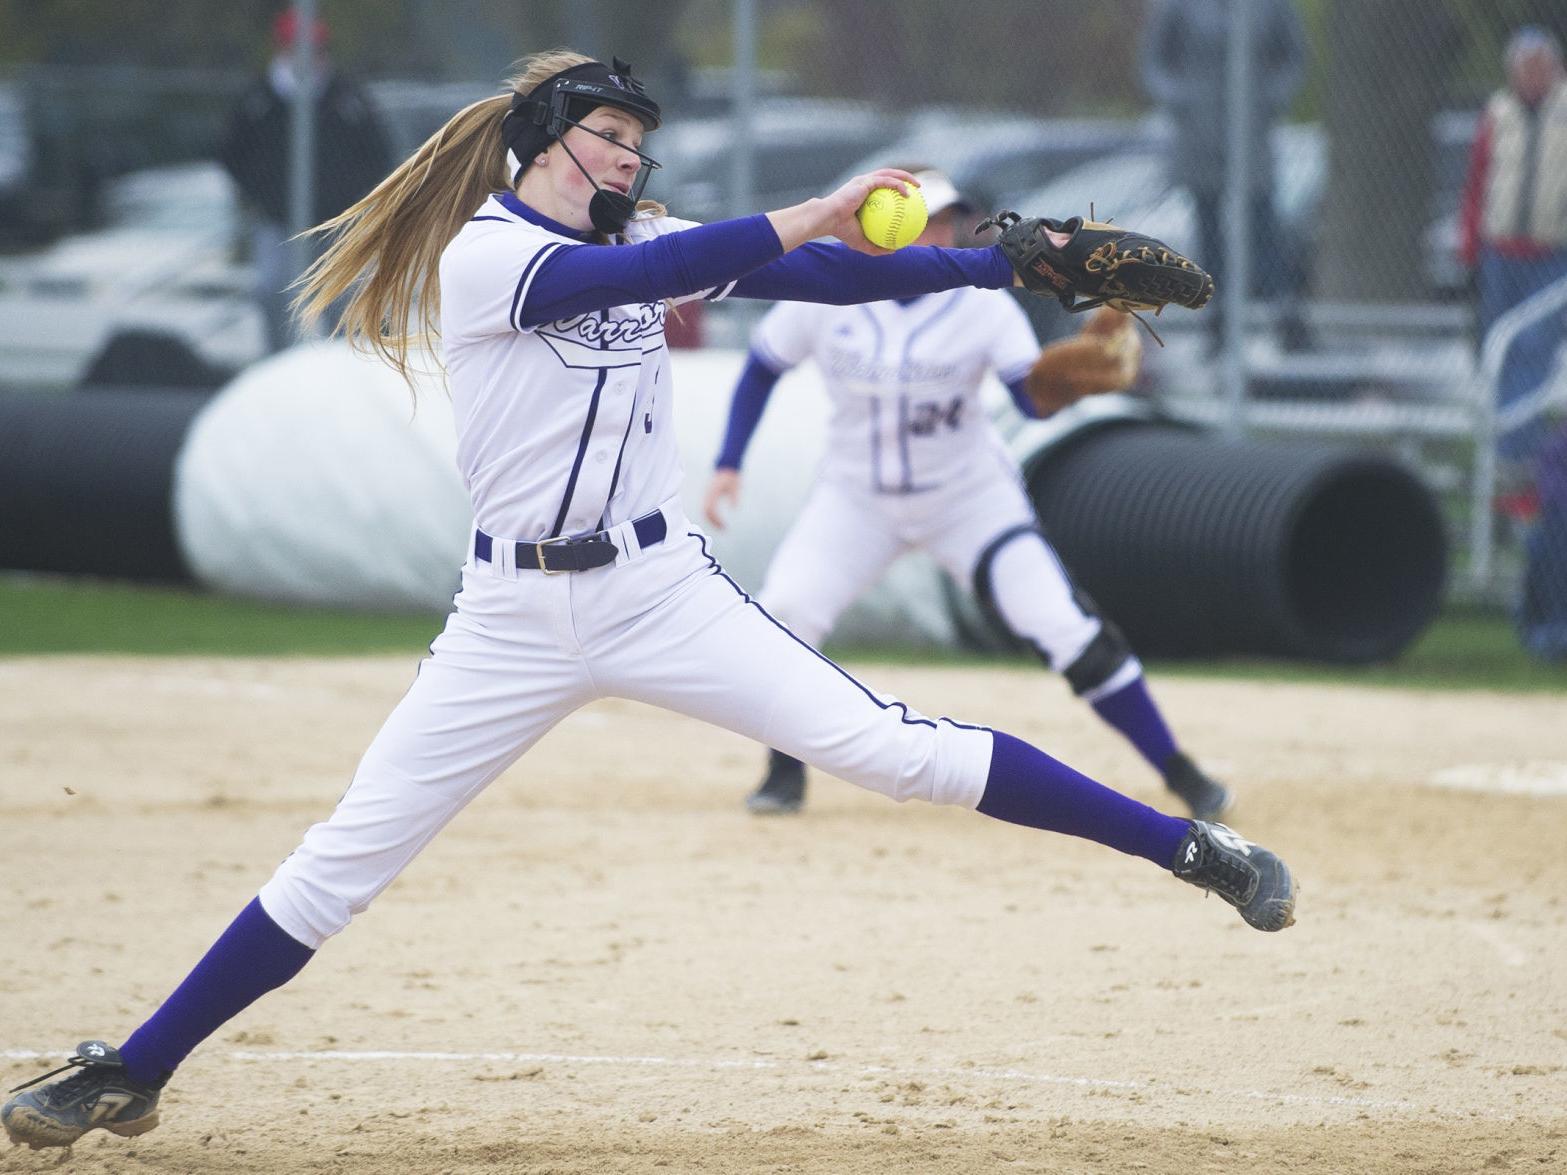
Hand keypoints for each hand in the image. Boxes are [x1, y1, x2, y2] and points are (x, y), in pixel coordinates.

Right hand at [704, 468, 741, 528]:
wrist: (727, 466)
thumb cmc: (732, 476)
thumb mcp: (736, 487)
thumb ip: (735, 497)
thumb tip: (734, 508)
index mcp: (713, 493)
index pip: (710, 510)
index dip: (716, 520)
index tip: (725, 526)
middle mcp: (708, 494)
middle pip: (706, 512)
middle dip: (713, 522)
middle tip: (724, 529)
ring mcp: (708, 495)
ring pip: (705, 511)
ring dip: (712, 520)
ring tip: (723, 527)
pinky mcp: (710, 495)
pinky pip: (708, 508)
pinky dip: (712, 515)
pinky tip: (721, 519)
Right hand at [765, 168, 918, 253]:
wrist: (827, 219)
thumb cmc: (841, 231)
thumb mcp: (862, 243)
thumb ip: (877, 246)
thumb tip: (895, 251)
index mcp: (862, 195)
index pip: (882, 189)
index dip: (896, 190)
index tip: (909, 199)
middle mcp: (863, 184)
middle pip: (888, 176)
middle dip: (904, 179)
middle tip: (917, 189)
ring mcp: (864, 181)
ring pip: (889, 174)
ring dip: (905, 177)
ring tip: (918, 186)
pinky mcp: (864, 181)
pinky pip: (886, 181)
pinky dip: (897, 185)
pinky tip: (908, 194)